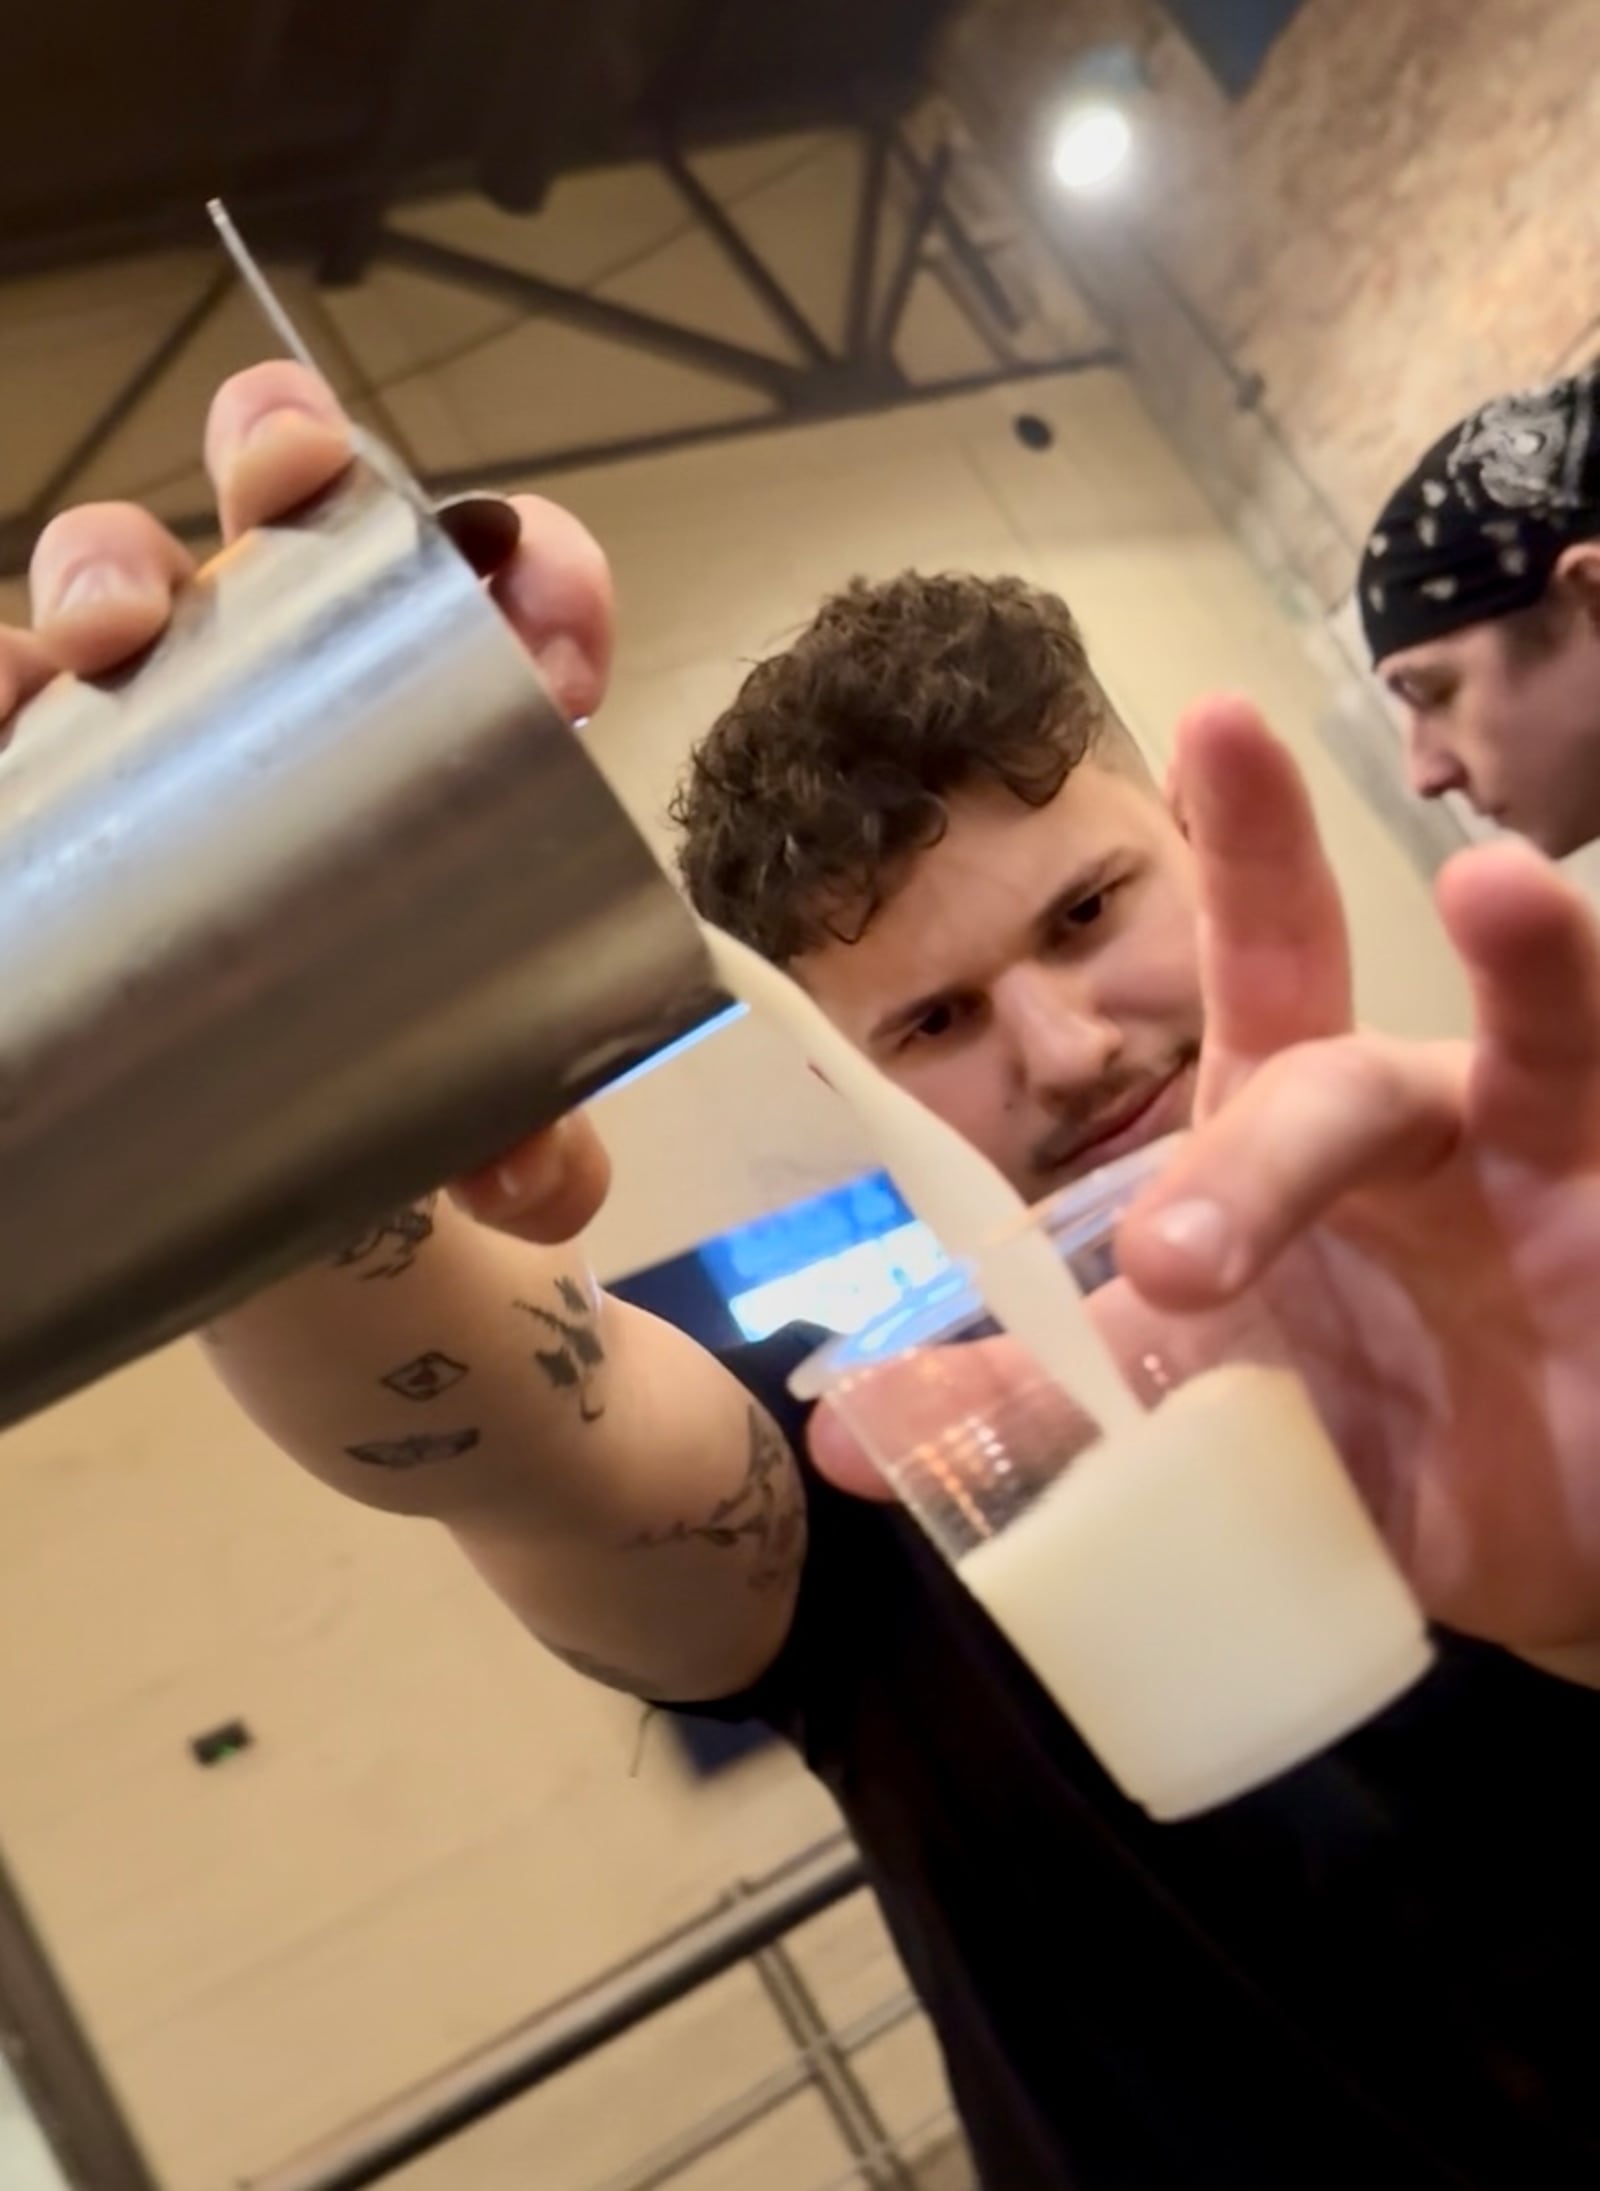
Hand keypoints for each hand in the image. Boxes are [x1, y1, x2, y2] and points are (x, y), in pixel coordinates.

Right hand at [0, 363, 613, 1244]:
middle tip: (290, 483)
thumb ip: (526, 1139)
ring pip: (115, 592)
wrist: (245, 1151)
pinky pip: (1, 708)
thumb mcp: (473, 1110)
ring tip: (105, 637)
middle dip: (282, 455)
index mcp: (444, 728)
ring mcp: (155, 730)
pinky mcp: (47, 798)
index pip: (507, 596)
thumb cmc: (383, 1073)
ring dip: (104, 571)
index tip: (550, 612)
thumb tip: (537, 1179)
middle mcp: (294, 692)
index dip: (538, 574)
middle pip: (283, 518)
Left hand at [816, 700, 1599, 1662]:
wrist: (1514, 1529)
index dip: (1248, 847)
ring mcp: (1526, 1168)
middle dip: (1254, 1157)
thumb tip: (839, 1432)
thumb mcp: (1184, 1413)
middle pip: (1330, 1079)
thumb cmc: (1350, 1424)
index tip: (1222, 715)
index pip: (1255, 977)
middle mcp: (1400, 1125)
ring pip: (1529, 1054)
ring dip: (1521, 974)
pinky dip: (1586, 1015)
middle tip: (1173, 1276)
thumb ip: (1031, 1400)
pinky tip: (1558, 929)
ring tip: (1503, 888)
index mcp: (1281, 1139)